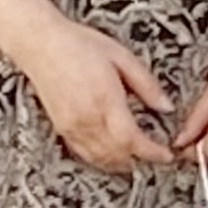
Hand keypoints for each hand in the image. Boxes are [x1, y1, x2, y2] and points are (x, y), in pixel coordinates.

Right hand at [22, 20, 175, 173]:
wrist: (40, 43)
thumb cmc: (78, 45)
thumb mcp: (122, 57)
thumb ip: (147, 85)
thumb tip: (166, 106)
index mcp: (105, 101)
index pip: (132, 140)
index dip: (152, 153)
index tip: (167, 155)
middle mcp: (87, 118)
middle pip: (117, 156)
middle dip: (140, 161)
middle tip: (156, 157)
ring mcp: (71, 126)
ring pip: (99, 159)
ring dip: (120, 164)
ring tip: (137, 159)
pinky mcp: (61, 127)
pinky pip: (83, 153)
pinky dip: (100, 159)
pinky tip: (111, 155)